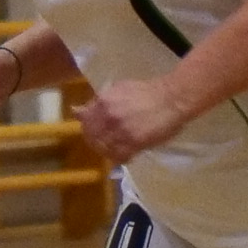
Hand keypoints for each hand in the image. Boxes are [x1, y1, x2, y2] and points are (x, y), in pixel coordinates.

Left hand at [75, 75, 191, 163]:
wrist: (171, 99)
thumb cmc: (146, 91)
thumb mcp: (118, 89)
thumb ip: (98, 101)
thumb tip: (76, 110)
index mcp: (103, 102)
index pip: (84, 121)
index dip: (86, 128)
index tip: (91, 130)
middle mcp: (108, 118)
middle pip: (91, 137)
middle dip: (95, 141)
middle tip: (103, 142)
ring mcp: (120, 132)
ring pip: (103, 148)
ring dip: (107, 151)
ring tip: (115, 148)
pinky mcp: (134, 144)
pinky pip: (118, 157)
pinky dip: (118, 158)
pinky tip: (124, 155)